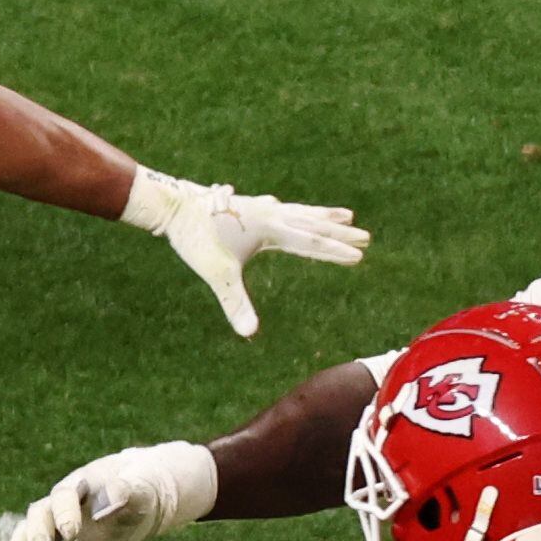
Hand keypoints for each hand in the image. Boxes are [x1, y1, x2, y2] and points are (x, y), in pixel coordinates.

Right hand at [4, 439, 219, 540]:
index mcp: (82, 482)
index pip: (65, 494)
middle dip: (38, 533)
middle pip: (41, 513)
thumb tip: (105, 505)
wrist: (140, 497)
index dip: (65, 512)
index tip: (71, 532)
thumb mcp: (141, 487)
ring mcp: (61, 525)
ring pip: (34, 535)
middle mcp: (64, 503)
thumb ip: (126, 492)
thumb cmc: (141, 487)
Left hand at [130, 172, 368, 337]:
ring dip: (324, 216)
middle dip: (340, 234)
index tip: (359, 256)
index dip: (335, 251)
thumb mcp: (218, 274)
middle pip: (313, 224)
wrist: (173, 207)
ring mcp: (261, 208)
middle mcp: (270, 214)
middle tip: (367, 237)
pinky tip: (290, 209)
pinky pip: (283, 209)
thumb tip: (248, 333)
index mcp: (270, 228)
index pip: (310, 243)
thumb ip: (235, 303)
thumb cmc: (196, 239)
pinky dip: (297, 211)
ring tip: (347, 215)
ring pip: (301, 212)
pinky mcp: (249, 207)